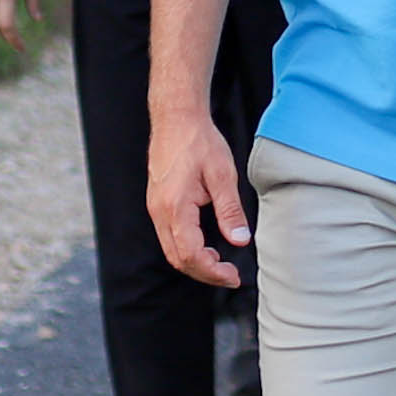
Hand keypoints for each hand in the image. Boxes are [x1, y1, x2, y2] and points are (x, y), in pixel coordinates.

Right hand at [147, 105, 249, 286]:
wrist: (176, 118)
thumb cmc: (199, 142)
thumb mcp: (223, 175)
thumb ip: (230, 211)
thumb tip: (240, 240)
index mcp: (175, 207)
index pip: (191, 255)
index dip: (212, 272)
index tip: (233, 276)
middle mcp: (159, 212)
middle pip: (178, 259)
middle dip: (204, 273)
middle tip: (230, 276)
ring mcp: (155, 208)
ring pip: (171, 250)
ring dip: (195, 263)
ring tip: (220, 264)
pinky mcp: (157, 204)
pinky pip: (169, 237)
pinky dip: (186, 249)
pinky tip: (206, 246)